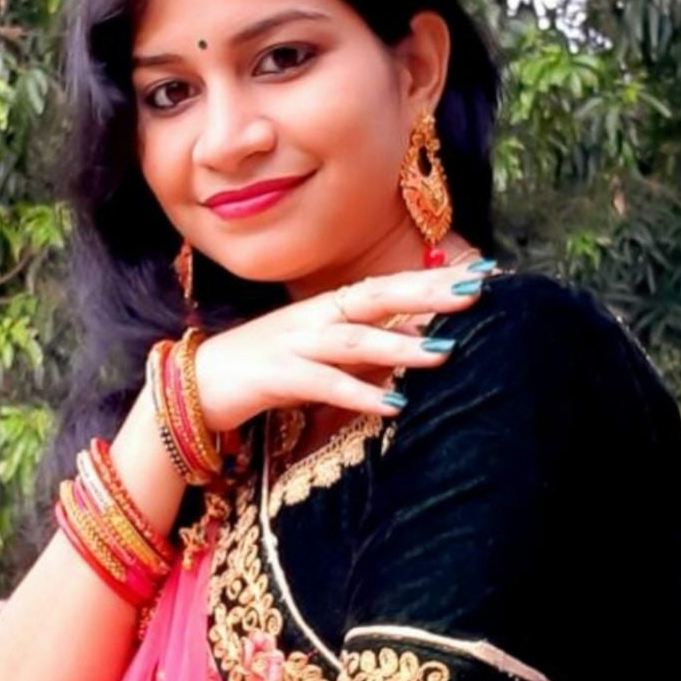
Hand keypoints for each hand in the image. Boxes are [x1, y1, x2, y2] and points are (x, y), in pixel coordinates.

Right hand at [195, 263, 487, 432]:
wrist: (199, 383)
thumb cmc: (268, 366)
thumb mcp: (322, 351)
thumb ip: (367, 346)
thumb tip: (420, 342)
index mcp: (328, 308)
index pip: (388, 286)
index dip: (432, 279)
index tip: (481, 272)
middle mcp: (314, 317)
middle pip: (376, 297)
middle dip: (425, 293)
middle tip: (474, 291)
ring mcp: (293, 343)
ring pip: (353, 341)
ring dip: (399, 346)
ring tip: (445, 352)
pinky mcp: (276, 376)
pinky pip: (323, 384)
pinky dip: (359, 395)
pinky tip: (394, 407)